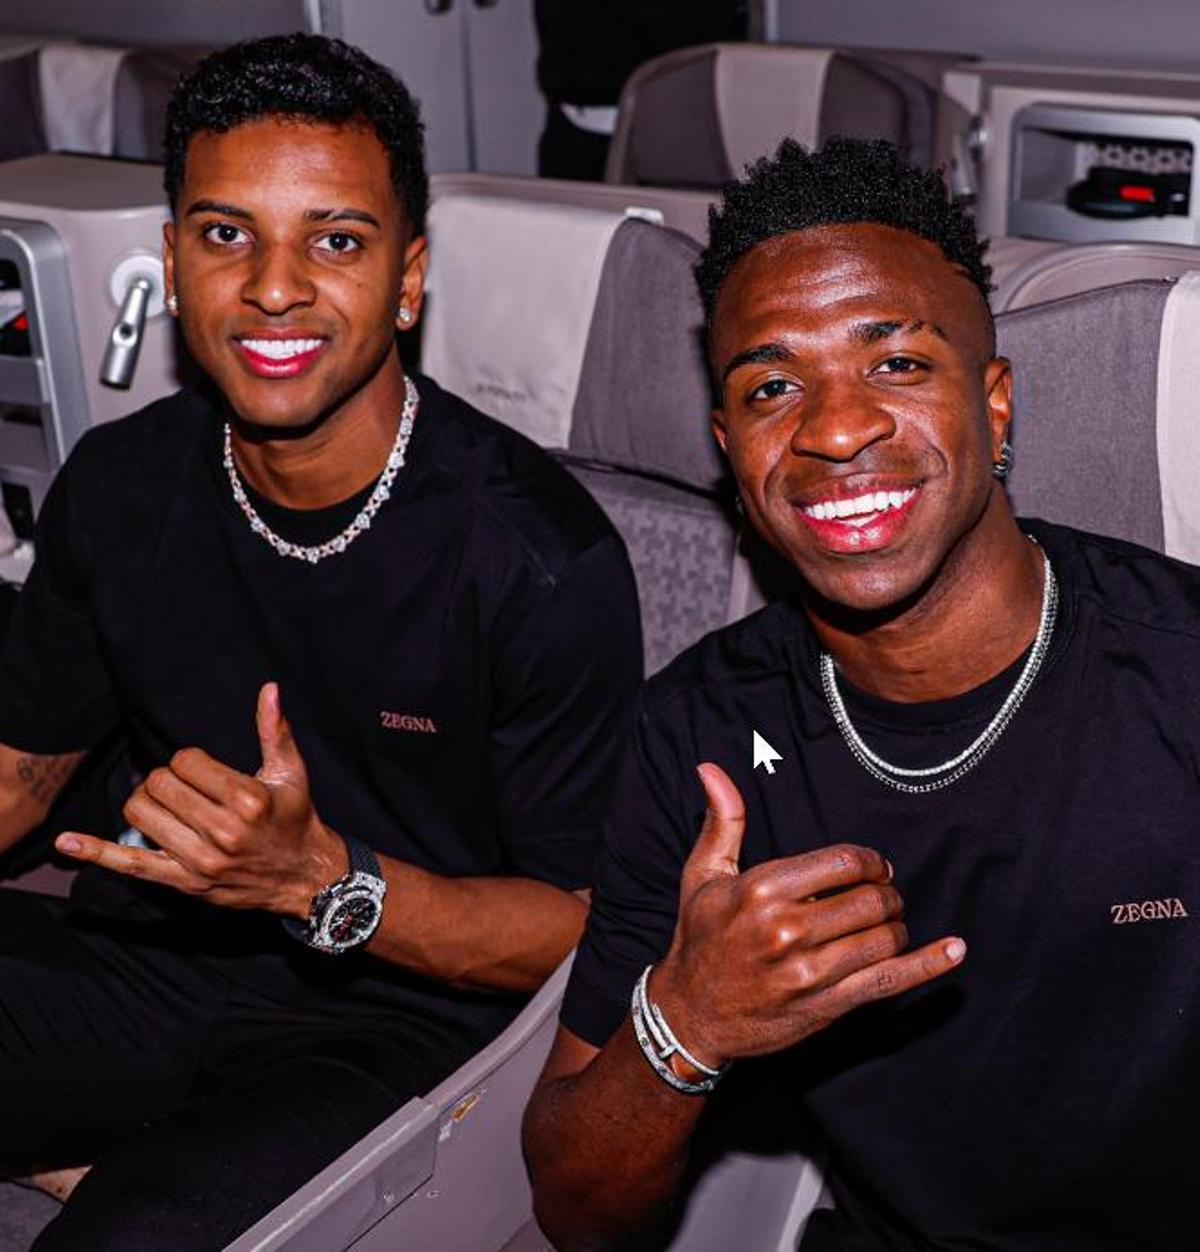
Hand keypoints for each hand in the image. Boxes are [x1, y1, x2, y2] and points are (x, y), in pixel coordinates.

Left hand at [55, 682, 346, 916]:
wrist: (303, 876)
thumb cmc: (295, 818)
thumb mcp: (291, 771)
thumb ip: (274, 730)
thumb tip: (268, 689)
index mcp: (248, 800)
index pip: (185, 762)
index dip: (192, 761)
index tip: (208, 772)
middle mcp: (223, 832)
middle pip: (159, 784)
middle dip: (169, 778)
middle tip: (191, 788)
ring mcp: (200, 861)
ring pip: (140, 813)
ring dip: (148, 802)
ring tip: (172, 805)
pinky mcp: (184, 882)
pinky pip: (131, 864)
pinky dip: (96, 852)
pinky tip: (67, 842)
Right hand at [649, 763, 964, 1069]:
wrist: (691, 1014)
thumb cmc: (699, 938)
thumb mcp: (703, 875)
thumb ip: (721, 821)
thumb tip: (711, 769)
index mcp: (761, 888)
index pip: (843, 861)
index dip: (869, 862)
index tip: (872, 867)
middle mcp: (786, 928)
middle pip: (870, 899)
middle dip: (886, 893)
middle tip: (882, 896)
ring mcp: (808, 971)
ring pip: (883, 937)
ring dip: (896, 926)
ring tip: (887, 923)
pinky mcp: (825, 1006)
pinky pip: (888, 981)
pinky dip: (928, 965)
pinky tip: (953, 951)